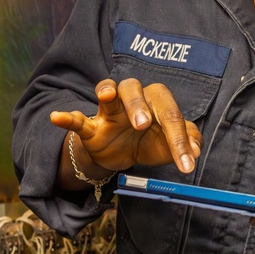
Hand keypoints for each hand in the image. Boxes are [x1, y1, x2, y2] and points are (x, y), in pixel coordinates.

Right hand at [50, 78, 202, 183]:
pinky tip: (57, 117)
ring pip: (110, 90)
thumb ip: (187, 143)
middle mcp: (134, 100)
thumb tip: (196, 150)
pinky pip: (78, 119)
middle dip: (141, 105)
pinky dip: (68, 118)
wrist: (122, 155)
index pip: (169, 113)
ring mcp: (110, 111)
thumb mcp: (169, 146)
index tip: (188, 163)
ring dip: (110, 94)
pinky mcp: (91, 126)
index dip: (180, 139)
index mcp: (157, 103)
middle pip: (138, 91)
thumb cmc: (149, 143)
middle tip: (144, 124)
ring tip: (107, 98)